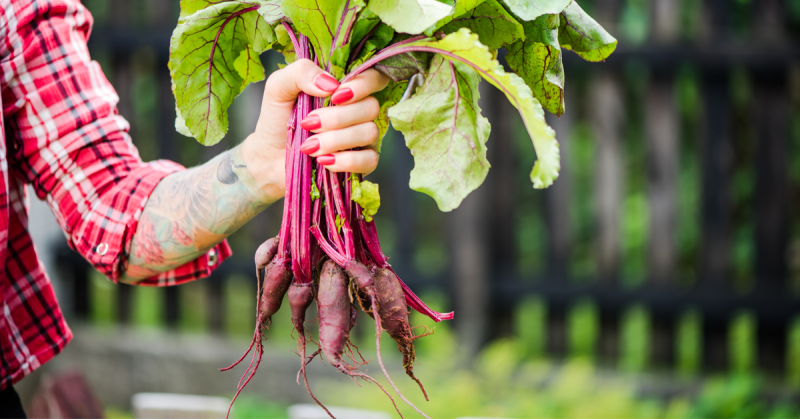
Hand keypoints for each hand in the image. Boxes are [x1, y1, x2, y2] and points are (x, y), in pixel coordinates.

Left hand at [242, 59, 389, 201]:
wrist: (269, 156)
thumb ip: (302, 72)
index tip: (335, 95)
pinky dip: (345, 161)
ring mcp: (363, 137)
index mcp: (344, 87)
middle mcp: (359, 110)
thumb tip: (331, 84)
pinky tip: (323, 161)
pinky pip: (370, 160)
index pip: (375, 77)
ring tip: (308, 146)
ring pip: (369, 132)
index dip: (364, 84)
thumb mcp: (279, 87)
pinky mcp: (362, 162)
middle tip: (308, 124)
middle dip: (337, 117)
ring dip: (336, 140)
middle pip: (371, 107)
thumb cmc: (277, 119)